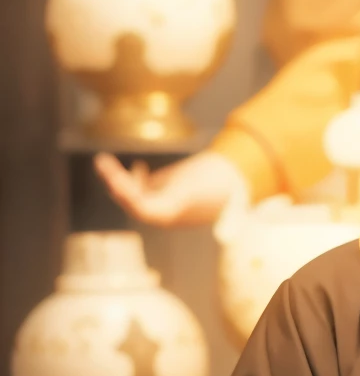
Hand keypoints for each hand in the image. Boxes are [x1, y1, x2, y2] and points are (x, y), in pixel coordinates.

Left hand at [94, 149, 249, 226]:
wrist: (240, 181)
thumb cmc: (226, 185)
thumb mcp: (206, 188)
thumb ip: (189, 199)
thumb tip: (178, 212)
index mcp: (174, 214)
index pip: (143, 210)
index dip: (128, 196)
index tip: (115, 181)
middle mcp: (166, 212)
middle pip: (133, 201)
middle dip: (117, 183)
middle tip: (103, 163)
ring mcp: (165, 202)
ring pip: (134, 194)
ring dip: (119, 179)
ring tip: (106, 161)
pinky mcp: (167, 192)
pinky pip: (143, 190)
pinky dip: (135, 179)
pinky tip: (138, 167)